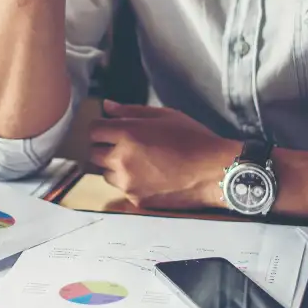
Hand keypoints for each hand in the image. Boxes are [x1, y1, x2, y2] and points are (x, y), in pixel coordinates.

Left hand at [88, 102, 240, 209]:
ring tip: (139, 162)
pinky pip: (122, 190)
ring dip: (114, 167)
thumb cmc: (192, 138)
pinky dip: (130, 183)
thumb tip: (107, 107)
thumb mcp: (163, 116)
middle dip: (104, 147)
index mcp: (127, 134)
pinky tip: (150, 177)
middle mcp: (121, 159)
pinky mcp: (136, 200)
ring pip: (106, 173)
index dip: (101, 128)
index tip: (110, 129)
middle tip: (124, 145)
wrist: (214, 171)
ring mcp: (128, 183)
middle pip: (94, 153)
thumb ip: (130, 111)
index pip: (93, 130)